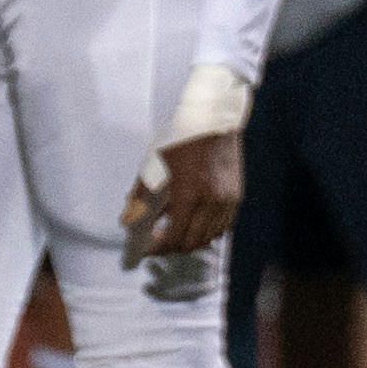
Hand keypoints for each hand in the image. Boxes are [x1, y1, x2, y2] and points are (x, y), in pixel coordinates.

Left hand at [121, 126, 242, 286]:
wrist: (214, 118)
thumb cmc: (182, 136)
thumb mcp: (154, 164)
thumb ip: (142, 195)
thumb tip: (130, 218)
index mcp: (188, 194)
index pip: (173, 238)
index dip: (157, 248)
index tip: (146, 248)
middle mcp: (211, 201)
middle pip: (191, 243)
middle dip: (171, 248)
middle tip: (157, 243)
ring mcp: (226, 200)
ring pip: (209, 237)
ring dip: (190, 240)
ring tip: (174, 233)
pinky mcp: (236, 196)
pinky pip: (223, 226)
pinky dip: (208, 231)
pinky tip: (195, 223)